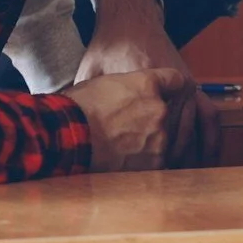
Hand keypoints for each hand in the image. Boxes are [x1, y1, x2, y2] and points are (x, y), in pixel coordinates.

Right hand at [62, 67, 189, 171]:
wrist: (67, 139)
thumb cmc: (75, 109)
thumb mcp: (101, 81)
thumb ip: (127, 85)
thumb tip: (128, 89)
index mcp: (147, 84)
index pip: (175, 80)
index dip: (171, 87)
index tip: (169, 92)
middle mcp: (160, 109)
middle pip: (175, 111)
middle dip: (163, 115)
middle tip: (141, 123)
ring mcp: (160, 137)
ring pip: (172, 136)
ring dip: (157, 139)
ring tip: (131, 143)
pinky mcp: (156, 162)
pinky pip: (163, 158)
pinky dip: (151, 158)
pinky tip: (131, 157)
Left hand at [76, 0, 217, 166]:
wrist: (132, 21)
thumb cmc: (108, 47)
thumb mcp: (91, 74)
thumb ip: (87, 99)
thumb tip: (67, 129)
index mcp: (146, 87)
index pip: (151, 131)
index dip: (145, 158)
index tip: (138, 176)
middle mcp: (171, 89)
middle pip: (174, 136)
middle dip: (166, 163)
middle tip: (156, 183)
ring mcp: (187, 87)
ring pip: (193, 130)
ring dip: (190, 156)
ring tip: (181, 178)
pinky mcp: (192, 86)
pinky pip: (209, 115)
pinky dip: (210, 137)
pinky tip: (209, 157)